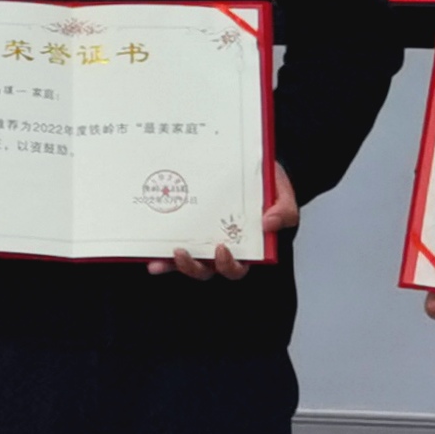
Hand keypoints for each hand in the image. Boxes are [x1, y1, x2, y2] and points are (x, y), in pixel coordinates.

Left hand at [150, 163, 296, 280]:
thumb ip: (284, 211)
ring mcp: (201, 239)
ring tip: (162, 256)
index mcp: (245, 246)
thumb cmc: (266, 183)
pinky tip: (150, 254)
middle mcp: (220, 247)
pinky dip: (162, 253)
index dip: (229, 266)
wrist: (252, 163)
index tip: (222, 250)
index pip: (238, 267)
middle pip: (207, 270)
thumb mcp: (282, 194)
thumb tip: (269, 224)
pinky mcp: (185, 227)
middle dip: (193, 267)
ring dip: (173, 264)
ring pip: (186, 262)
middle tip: (183, 252)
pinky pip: (171, 245)